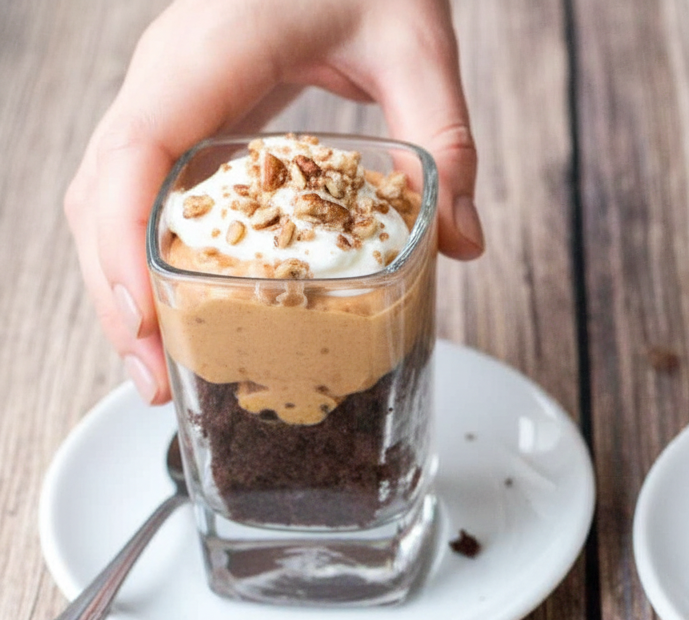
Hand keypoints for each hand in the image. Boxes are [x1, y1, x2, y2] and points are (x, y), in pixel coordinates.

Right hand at [64, 0, 482, 404]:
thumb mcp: (419, 46)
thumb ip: (446, 140)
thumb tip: (462, 243)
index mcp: (209, 55)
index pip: (137, 152)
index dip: (123, 244)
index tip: (144, 321)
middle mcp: (167, 76)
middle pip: (101, 194)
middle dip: (115, 292)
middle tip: (154, 381)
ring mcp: (166, 92)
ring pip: (104, 196)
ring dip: (118, 281)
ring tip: (158, 363)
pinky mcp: (184, 109)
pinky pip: (137, 187)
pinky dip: (141, 251)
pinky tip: (178, 303)